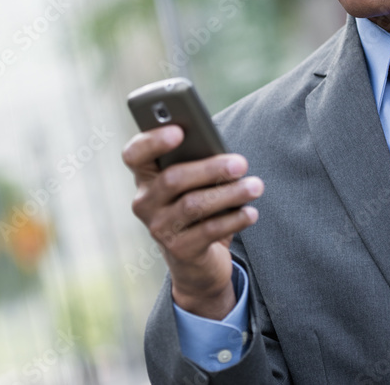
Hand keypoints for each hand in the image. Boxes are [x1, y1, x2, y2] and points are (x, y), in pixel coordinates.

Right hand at [122, 125, 262, 319]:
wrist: (196, 257)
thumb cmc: (197, 203)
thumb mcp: (194, 182)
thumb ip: (198, 163)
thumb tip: (226, 158)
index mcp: (145, 176)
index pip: (134, 154)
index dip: (152, 141)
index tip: (179, 131)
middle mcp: (144, 202)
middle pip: (172, 179)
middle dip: (210, 169)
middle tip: (241, 163)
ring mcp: (159, 228)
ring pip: (193, 205)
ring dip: (228, 194)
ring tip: (255, 186)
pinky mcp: (179, 250)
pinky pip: (208, 231)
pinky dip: (233, 220)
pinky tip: (251, 212)